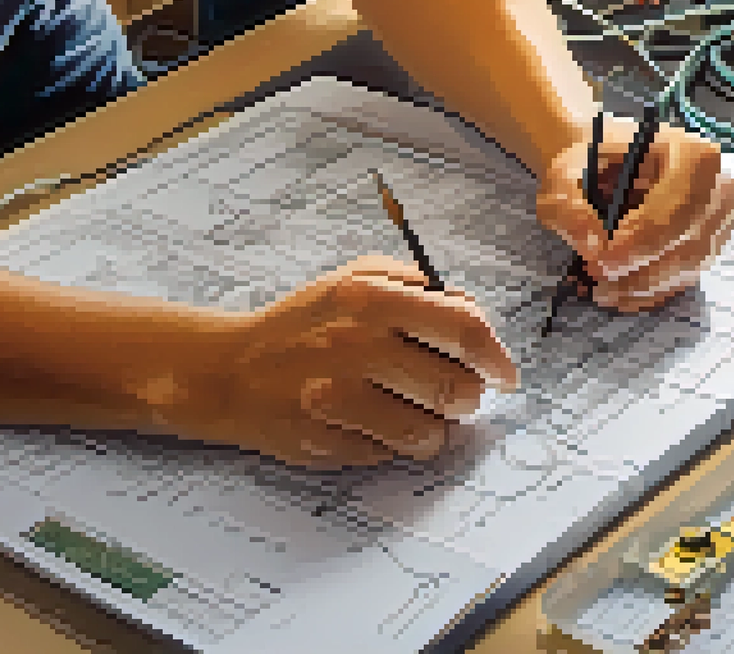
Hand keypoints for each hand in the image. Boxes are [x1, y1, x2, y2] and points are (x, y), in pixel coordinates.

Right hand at [170, 255, 517, 468]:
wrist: (230, 369)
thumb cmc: (305, 324)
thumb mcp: (359, 280)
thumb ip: (421, 288)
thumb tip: (478, 319)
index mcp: (372, 297)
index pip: (465, 328)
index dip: (496, 356)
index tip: (504, 373)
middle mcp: (355, 344)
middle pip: (456, 388)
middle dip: (467, 399)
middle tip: (455, 396)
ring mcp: (336, 395)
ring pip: (428, 431)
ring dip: (432, 428)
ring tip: (408, 411)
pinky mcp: (323, 439)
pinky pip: (388, 454)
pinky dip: (390, 444)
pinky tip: (368, 423)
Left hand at [536, 114, 733, 312]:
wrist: (608, 164)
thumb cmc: (592, 162)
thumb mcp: (564, 175)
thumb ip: (569, 208)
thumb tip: (593, 248)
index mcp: (692, 155)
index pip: (673, 210)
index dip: (637, 242)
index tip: (599, 260)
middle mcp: (718, 189)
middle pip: (684, 246)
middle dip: (636, 270)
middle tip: (595, 275)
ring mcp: (719, 222)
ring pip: (684, 271)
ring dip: (639, 287)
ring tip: (599, 286)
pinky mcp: (710, 248)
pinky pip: (683, 281)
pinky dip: (647, 293)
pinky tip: (617, 292)